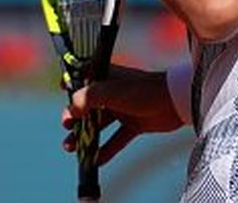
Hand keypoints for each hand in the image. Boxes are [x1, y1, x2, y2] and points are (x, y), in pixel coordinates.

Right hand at [62, 64, 186, 165]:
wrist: (175, 101)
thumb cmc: (142, 90)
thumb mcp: (111, 91)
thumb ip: (87, 98)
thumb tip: (70, 109)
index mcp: (107, 76)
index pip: (84, 76)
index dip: (72, 83)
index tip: (62, 90)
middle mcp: (113, 92)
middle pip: (87, 106)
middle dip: (73, 117)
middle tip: (66, 126)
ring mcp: (124, 109)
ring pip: (99, 125)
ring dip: (84, 136)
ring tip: (71, 148)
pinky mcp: (134, 124)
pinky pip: (116, 139)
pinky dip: (106, 150)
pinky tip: (95, 161)